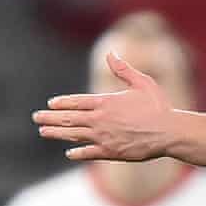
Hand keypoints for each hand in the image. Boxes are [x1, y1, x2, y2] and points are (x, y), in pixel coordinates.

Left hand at [33, 53, 175, 160]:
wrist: (168, 132)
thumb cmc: (158, 106)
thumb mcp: (142, 83)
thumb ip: (123, 69)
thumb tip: (111, 52)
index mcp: (106, 102)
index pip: (76, 102)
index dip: (61, 103)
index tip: (51, 104)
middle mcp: (100, 120)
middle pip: (68, 119)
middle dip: (49, 118)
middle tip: (36, 117)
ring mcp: (103, 137)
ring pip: (73, 135)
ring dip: (56, 133)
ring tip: (43, 132)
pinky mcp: (110, 152)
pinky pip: (88, 153)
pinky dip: (77, 153)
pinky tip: (69, 153)